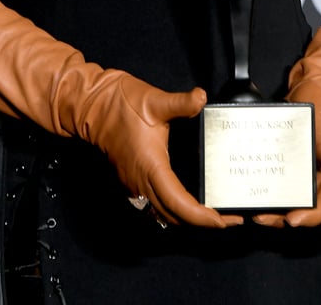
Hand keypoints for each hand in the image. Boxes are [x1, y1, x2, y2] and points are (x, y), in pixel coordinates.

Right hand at [80, 76, 243, 228]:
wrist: (93, 105)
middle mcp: (141, 182)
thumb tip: (201, 98)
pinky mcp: (131, 181)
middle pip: (174, 216)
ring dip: (187, 219)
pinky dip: (173, 210)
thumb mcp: (154, 100)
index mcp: (150, 167)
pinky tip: (187, 202)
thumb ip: (181, 103)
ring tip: (212, 214)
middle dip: (201, 223)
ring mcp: (134, 184)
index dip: (202, 217)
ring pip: (163, 214)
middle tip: (228, 219)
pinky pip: (154, 205)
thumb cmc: (120, 104)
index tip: (222, 220)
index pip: (179, 204)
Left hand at [252, 79, 320, 227]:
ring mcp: (309, 173)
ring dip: (275, 209)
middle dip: (285, 218)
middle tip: (262, 217)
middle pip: (307, 207)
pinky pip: (284, 186)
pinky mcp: (295, 167)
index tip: (292, 220)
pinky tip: (256, 192)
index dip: (311, 217)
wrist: (316, 87)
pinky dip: (271, 193)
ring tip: (255, 210)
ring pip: (294, 201)